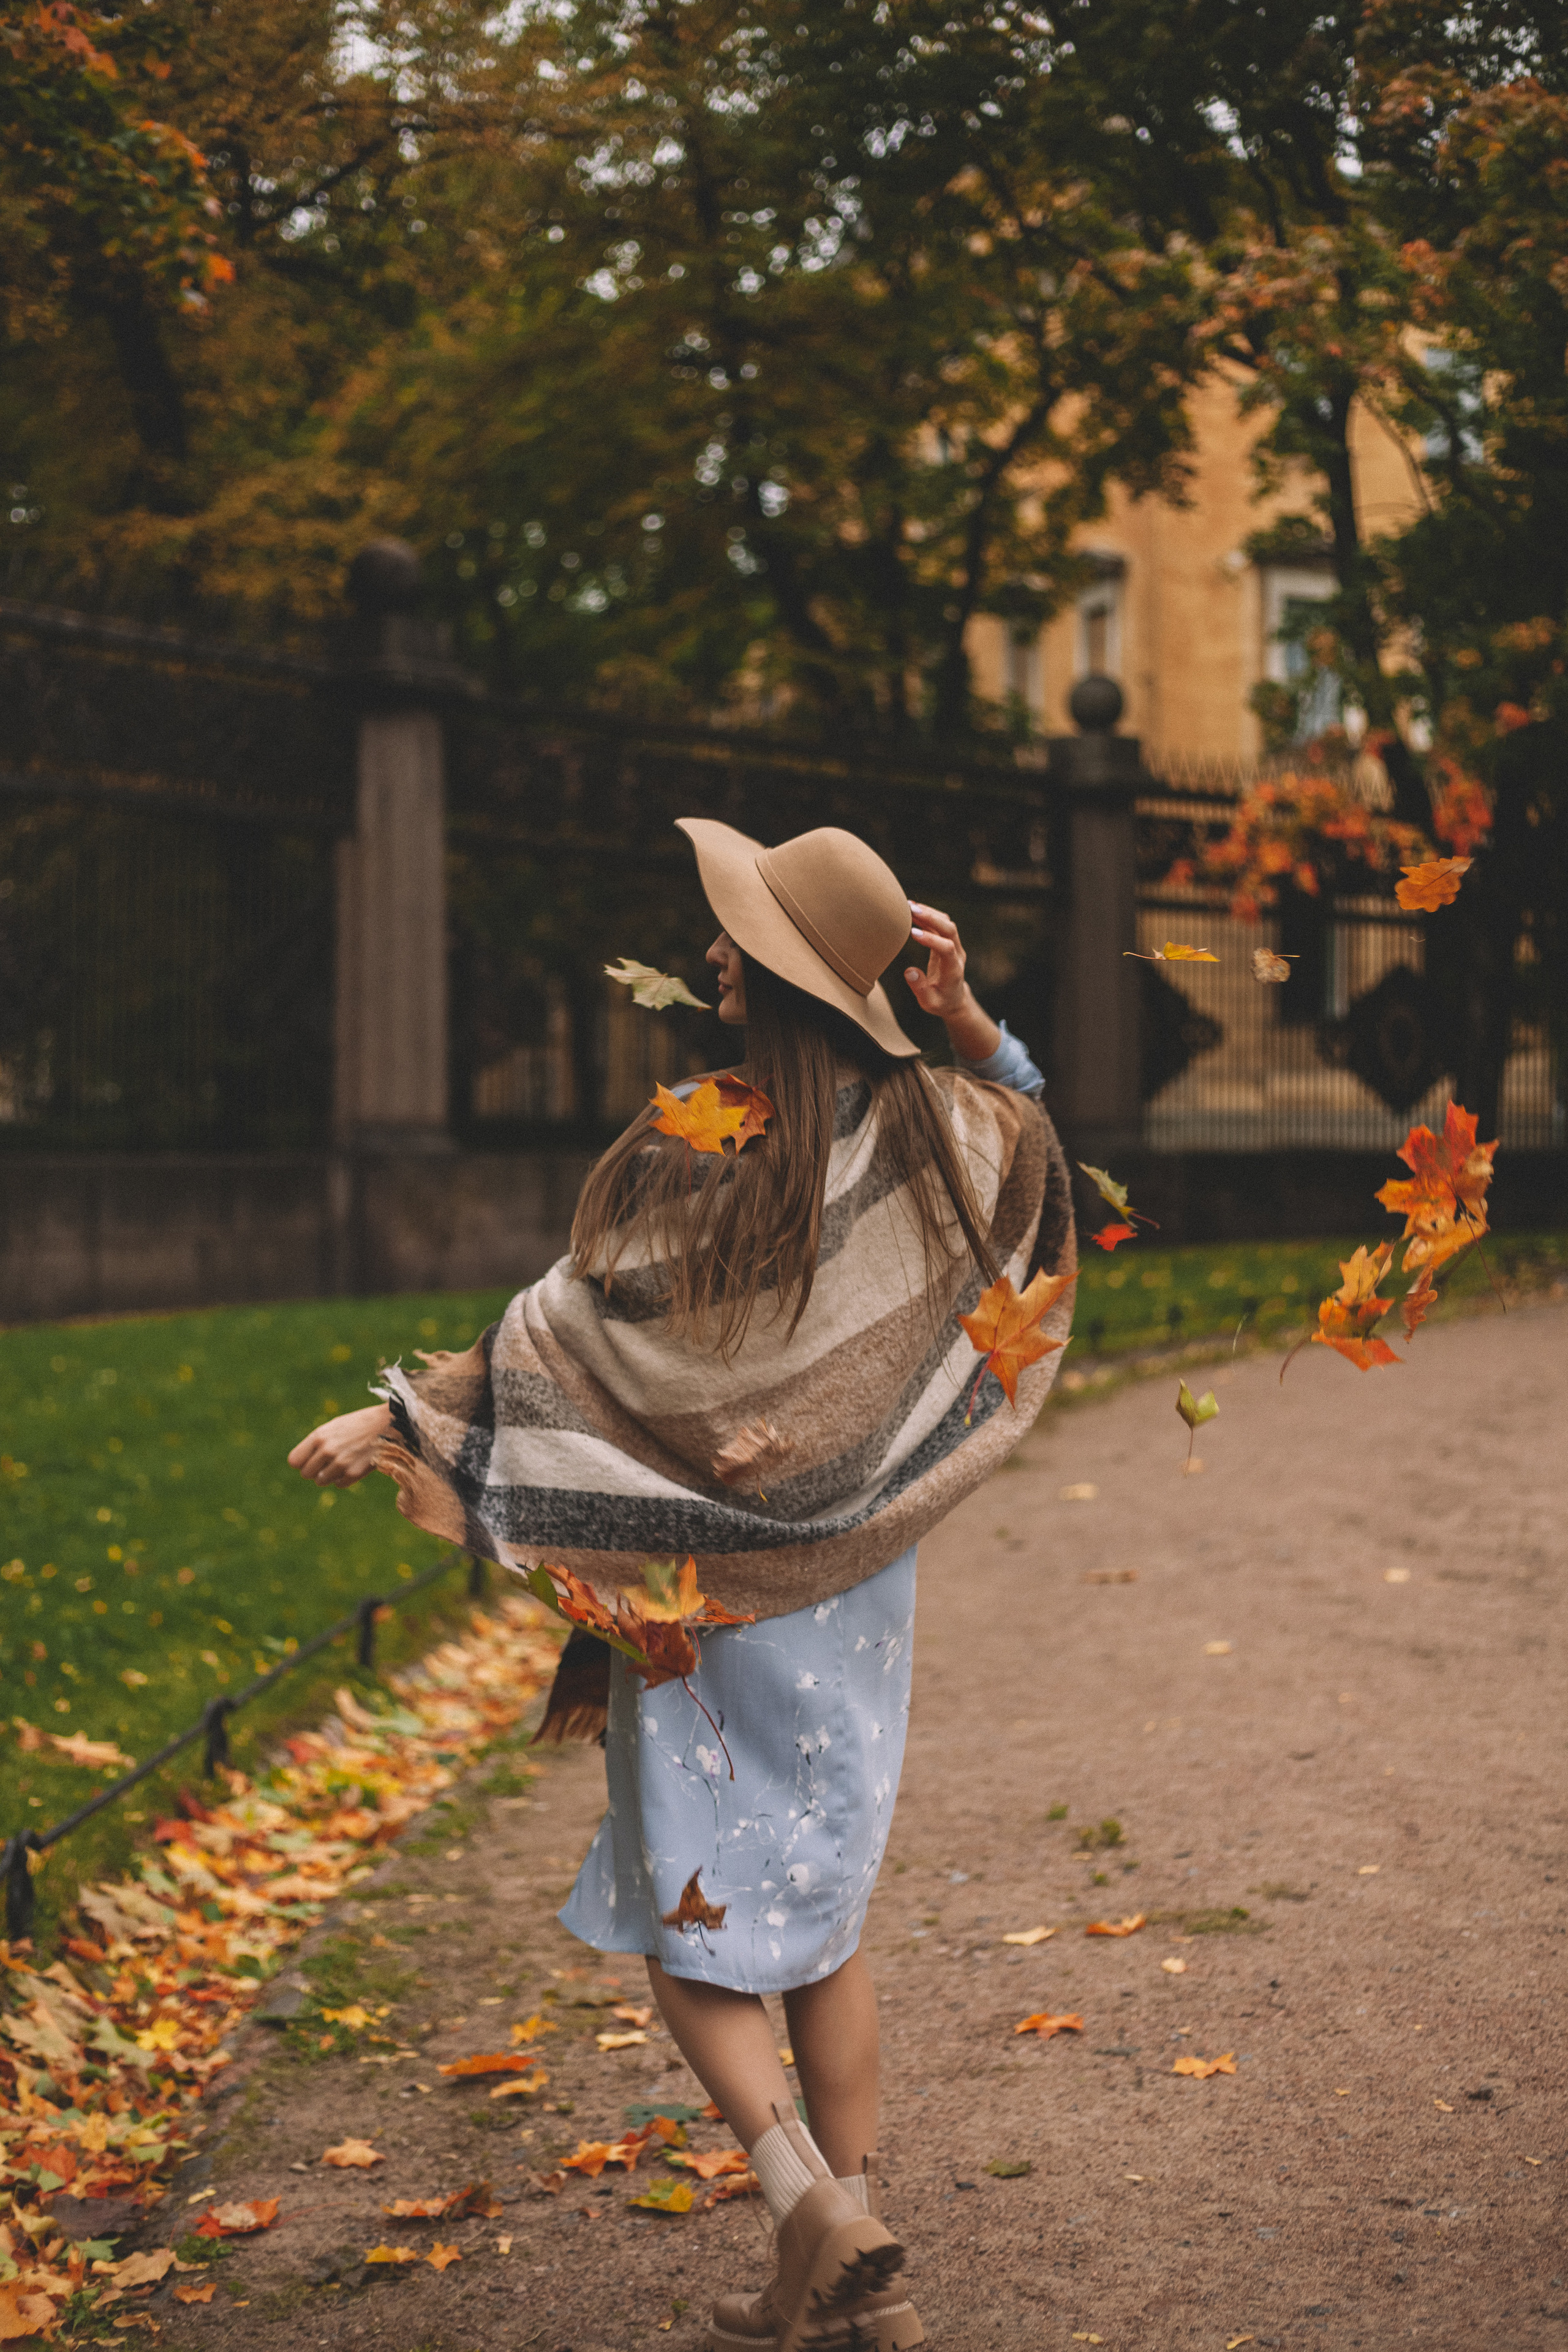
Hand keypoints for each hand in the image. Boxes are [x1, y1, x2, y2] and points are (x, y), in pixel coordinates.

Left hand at [287, 1403, 391, 1487]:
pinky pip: (338, 1484)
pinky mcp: (354, 1473)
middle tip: (327, 1462)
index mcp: (319, 1436)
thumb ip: (316, 1443)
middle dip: (315, 1470)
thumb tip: (301, 1464)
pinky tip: (353, 1465)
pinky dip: (343, 1478)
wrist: (388, 1424)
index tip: (310, 1459)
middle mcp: (327, 1449)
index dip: (302, 1462)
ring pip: (321, 1481)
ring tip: (342, 1462)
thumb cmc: (359, 1424)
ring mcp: (340, 1463)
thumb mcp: (334, 1427)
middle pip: (306, 1474)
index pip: (294, 1461)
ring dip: (329, 1475)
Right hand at [903, 903, 1000, 1060]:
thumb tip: (909, 971)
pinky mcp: (947, 941)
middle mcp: (957, 954)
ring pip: (946, 923)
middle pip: (950, 929)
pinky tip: (912, 909)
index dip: (931, 939)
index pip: (947, 948)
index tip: (912, 933)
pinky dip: (928, 915)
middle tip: (910, 909)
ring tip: (907, 905)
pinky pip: (940, 923)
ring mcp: (954, 946)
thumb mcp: (929, 1003)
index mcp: (953, 970)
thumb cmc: (940, 1002)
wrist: (954, 999)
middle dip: (931, 917)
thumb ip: (920, 988)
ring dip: (929, 912)